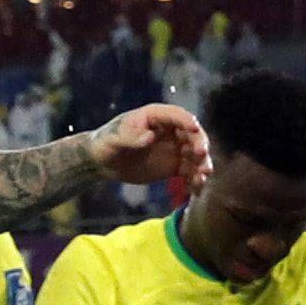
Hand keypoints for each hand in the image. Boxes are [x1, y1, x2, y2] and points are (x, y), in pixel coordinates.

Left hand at [85, 103, 208, 191]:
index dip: (187, 121)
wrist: (103, 163)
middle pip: (192, 134)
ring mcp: (175, 149)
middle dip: (200, 144)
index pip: (176, 115)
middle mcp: (170, 131)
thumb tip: (148, 137)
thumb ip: (130, 136)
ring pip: (195, 155)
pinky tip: (195, 189)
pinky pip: (189, 171)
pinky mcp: (174, 166)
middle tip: (201, 155)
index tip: (194, 128)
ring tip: (202, 177)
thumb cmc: (106, 142)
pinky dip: (194, 179)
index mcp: (156, 117)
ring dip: (202, 164)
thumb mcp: (114, 138)